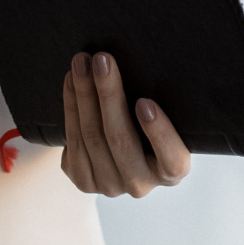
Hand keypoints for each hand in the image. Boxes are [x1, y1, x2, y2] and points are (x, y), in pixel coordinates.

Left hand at [61, 51, 190, 196]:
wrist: (116, 147)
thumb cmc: (147, 122)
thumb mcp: (163, 117)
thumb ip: (157, 103)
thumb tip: (143, 59)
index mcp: (172, 170)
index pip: (172, 160)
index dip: (159, 133)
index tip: (145, 102)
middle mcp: (141, 184)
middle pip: (121, 140)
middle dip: (108, 95)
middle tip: (102, 60)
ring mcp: (110, 185)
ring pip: (92, 137)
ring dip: (83, 94)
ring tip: (81, 62)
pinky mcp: (84, 180)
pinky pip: (73, 140)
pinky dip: (71, 105)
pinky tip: (71, 81)